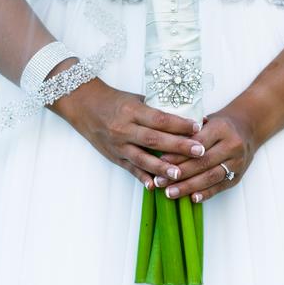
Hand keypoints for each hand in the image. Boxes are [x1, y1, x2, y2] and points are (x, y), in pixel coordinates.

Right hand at [49, 61, 205, 189]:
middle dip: (178, 146)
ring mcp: (118, 144)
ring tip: (180, 174)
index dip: (179, 124)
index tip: (198, 127)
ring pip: (142, 158)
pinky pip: (130, 168)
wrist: (84, 105)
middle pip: (155, 139)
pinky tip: (154, 186)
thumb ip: (156, 108)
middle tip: (199, 151)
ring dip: (162, 168)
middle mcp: (124, 128)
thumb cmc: (115, 100)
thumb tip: (185, 114)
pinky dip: (142, 177)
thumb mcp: (136, 98)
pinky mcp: (114, 156)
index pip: (160, 118)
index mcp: (132, 110)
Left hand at [154, 104, 258, 202]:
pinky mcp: (238, 176)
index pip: (197, 143)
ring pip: (210, 177)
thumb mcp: (206, 120)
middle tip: (160, 181)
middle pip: (203, 162)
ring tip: (170, 192)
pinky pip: (220, 187)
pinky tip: (191, 198)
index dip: (179, 153)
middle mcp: (232, 145)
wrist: (247, 129)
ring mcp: (237, 162)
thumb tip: (162, 143)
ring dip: (188, 187)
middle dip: (180, 173)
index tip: (161, 161)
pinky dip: (205, 193)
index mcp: (221, 128)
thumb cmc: (219, 125)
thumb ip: (188, 130)